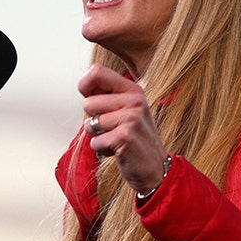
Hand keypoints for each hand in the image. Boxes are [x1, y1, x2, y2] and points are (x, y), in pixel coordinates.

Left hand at [78, 65, 168, 193]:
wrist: (155, 168)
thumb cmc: (135, 138)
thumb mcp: (128, 110)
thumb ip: (108, 96)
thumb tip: (84, 85)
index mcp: (133, 90)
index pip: (97, 72)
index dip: (84, 85)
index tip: (89, 98)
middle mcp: (135, 100)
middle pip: (88, 102)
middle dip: (93, 120)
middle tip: (112, 129)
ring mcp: (131, 118)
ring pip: (90, 124)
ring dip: (98, 136)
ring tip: (116, 139)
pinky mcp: (125, 137)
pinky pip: (95, 142)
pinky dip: (102, 150)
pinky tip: (118, 150)